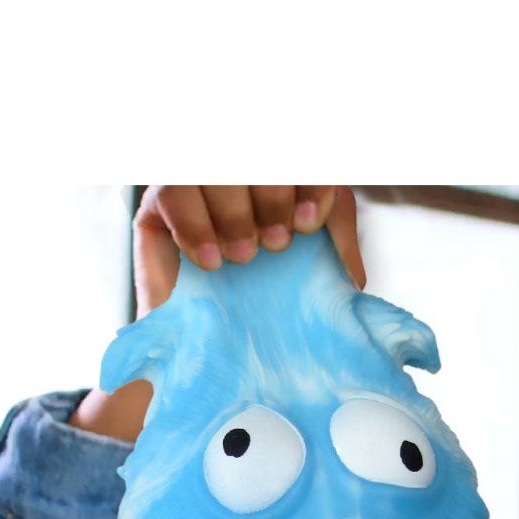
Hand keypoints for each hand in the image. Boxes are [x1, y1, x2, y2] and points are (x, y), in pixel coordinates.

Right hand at [70, 186, 367, 441]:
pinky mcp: (159, 208)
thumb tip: (359, 279)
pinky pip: (174, 190)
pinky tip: (213, 261)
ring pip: (215, 167)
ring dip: (235, 209)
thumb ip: (340, 273)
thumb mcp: (316, 297)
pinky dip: (196, 222)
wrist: (209, 361)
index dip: (311, 183)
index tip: (308, 224)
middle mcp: (243, 183)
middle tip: (277, 244)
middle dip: (272, 194)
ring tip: (246, 257)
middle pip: (260, 158)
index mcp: (288, 190)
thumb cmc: (271, 326)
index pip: (306, 166)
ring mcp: (200, 189)